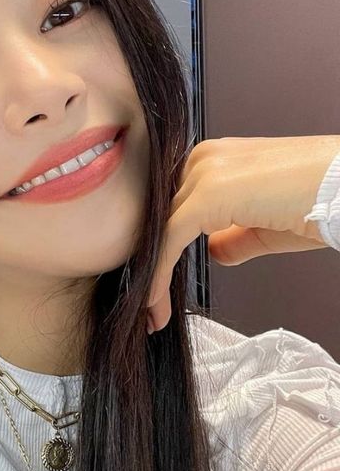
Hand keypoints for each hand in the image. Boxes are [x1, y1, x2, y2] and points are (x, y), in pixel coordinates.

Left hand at [146, 135, 339, 333]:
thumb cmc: (326, 201)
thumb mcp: (266, 226)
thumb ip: (233, 236)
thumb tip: (215, 251)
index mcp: (214, 160)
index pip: (172, 208)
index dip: (160, 247)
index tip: (156, 284)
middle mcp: (203, 159)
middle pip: (160, 218)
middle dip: (151, 262)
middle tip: (149, 304)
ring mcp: (205, 172)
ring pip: (160, 228)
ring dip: (152, 273)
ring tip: (151, 311)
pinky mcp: (210, 193)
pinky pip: (170, 237)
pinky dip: (158, 271)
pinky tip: (154, 299)